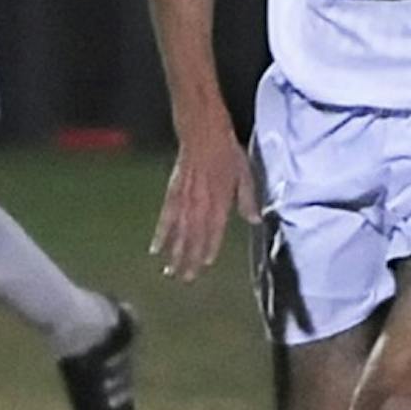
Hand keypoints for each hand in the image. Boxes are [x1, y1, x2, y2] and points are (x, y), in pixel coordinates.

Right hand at [149, 126, 259, 281]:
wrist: (202, 131)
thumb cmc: (227, 151)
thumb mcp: (244, 173)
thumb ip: (247, 199)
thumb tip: (255, 220)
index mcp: (220, 198)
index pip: (215, 228)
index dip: (210, 246)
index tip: (206, 264)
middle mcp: (201, 201)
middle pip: (195, 234)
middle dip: (190, 257)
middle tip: (185, 278)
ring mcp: (185, 197)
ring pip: (179, 230)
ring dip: (174, 251)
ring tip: (169, 270)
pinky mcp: (172, 191)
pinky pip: (165, 216)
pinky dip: (160, 233)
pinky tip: (155, 247)